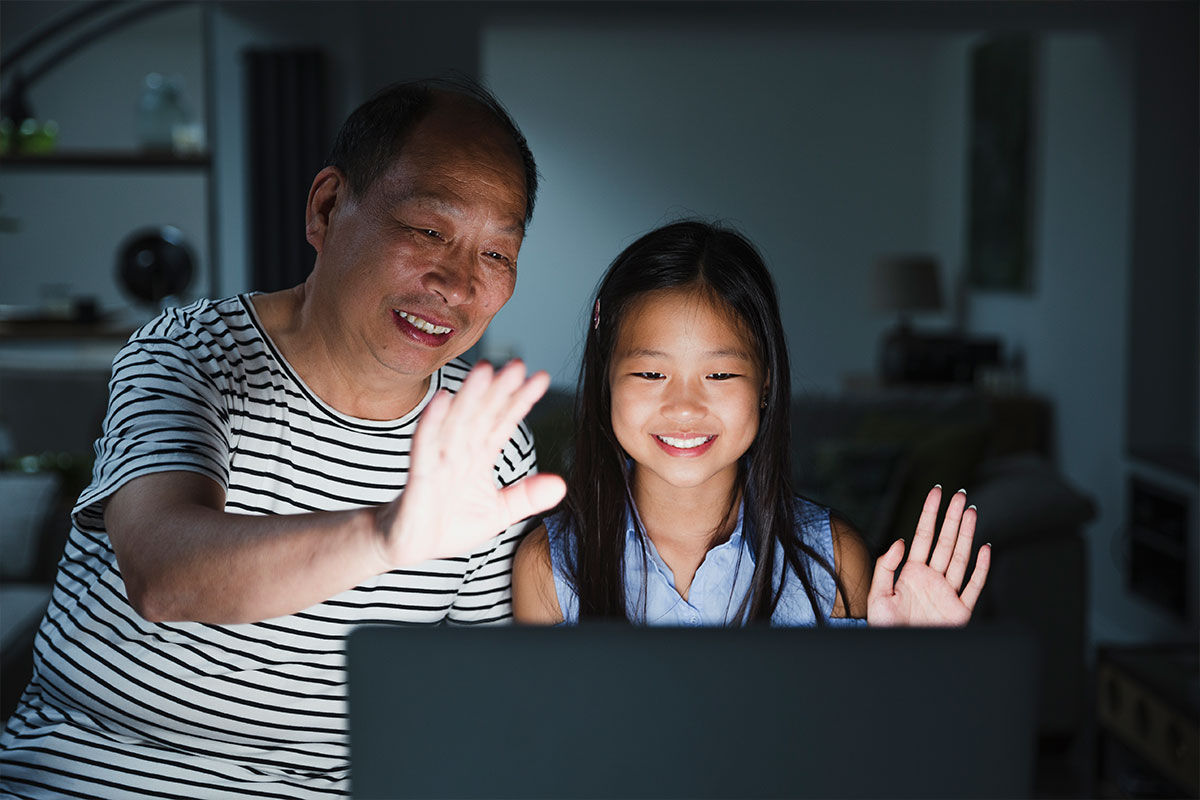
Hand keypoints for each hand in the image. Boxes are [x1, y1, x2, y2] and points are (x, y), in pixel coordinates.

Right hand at [373, 360, 566, 567]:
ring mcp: (438, 459)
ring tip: (486, 370)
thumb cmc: (449, 524)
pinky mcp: (419, 474)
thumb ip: (527, 497)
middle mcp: (460, 451)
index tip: (541, 379)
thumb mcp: (498, 513)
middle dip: (499, 389)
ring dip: (470, 396)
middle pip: (482, 413)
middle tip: (518, 364)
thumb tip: (562, 483)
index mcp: (479, 456)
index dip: (521, 401)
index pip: (503, 422)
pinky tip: (443, 398)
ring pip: (457, 421)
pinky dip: (433, 421)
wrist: (409, 546)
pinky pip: (425, 444)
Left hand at [867, 486, 989, 626]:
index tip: (937, 492)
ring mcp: (947, 593)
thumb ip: (886, 567)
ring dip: (966, 535)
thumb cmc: (886, 628)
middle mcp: (931, 579)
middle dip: (952, 518)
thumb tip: (900, 542)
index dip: (930, 514)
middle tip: (960, 495)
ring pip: (960, 557)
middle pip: (945, 542)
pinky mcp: (960, 610)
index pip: (923, 536)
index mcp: (911, 573)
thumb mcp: (877, 596)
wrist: (898, 656)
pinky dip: (981, 568)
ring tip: (971, 512)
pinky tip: (985, 549)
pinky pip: (974, 586)